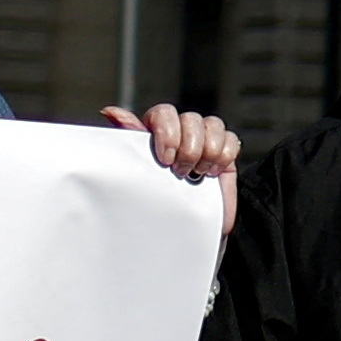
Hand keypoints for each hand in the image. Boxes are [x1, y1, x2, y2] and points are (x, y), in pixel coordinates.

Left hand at [119, 103, 241, 221]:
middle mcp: (180, 133)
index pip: (163, 113)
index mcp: (155, 133)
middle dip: (188, 147)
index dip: (168, 132)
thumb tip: (109, 111)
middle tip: (181, 172)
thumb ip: (129, 140)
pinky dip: (223, 155)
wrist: (183, 230)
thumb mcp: (139, 170)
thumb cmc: (155, 200)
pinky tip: (211, 172)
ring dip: (207, 151)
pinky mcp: (224, 153)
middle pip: (190, 119)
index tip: (165, 159)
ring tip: (197, 174)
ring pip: (212, 124)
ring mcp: (204, 141)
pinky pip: (231, 139)